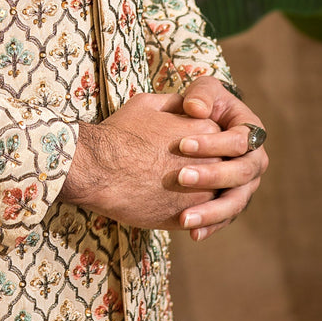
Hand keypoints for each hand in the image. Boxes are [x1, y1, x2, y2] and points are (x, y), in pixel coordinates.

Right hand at [57, 92, 221, 228]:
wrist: (101, 169)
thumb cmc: (121, 133)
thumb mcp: (147, 104)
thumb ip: (174, 103)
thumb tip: (185, 105)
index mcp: (205, 129)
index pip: (218, 136)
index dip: (202, 143)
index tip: (185, 147)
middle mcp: (212, 160)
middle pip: (220, 165)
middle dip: (207, 168)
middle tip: (184, 171)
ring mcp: (203, 191)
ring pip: (215, 194)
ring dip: (203, 193)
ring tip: (179, 192)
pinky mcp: (191, 215)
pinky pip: (202, 217)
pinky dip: (195, 215)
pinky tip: (177, 210)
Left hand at [175, 75, 268, 241]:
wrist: (197, 126)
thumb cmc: (202, 102)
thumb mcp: (203, 90)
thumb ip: (201, 94)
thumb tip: (196, 109)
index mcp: (251, 132)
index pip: (240, 141)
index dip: (213, 143)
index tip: (182, 144)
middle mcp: (254, 161)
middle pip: (241, 174)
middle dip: (212, 176)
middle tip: (181, 177)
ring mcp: (245, 184)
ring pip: (235, 202)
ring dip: (212, 211)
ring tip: (185, 219)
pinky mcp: (232, 201)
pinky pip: (226, 217)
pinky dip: (211, 226)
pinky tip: (192, 233)